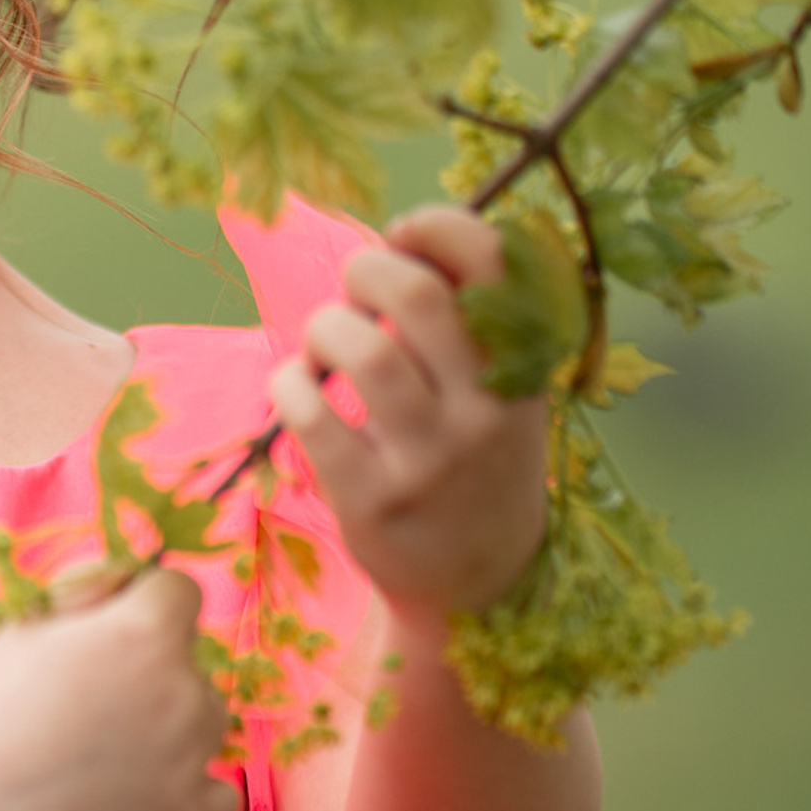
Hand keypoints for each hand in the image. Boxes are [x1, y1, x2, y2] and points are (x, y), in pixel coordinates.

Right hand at [0, 563, 234, 810]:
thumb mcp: (27, 624)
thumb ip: (92, 587)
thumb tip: (134, 580)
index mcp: (145, 633)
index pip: (179, 591)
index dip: (141, 605)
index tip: (107, 633)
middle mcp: (185, 692)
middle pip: (192, 662)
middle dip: (153, 669)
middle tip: (89, 703)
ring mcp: (192, 762)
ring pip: (206, 721)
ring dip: (172, 725)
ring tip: (101, 752)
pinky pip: (217, 792)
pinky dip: (188, 790)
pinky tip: (134, 792)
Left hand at [266, 204, 547, 620]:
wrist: (479, 585)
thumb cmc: (474, 459)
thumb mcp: (500, 392)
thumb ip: (467, 322)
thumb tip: (400, 238)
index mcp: (522, 372)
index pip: (496, 265)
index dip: (439, 226)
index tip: (403, 232)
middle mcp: (485, 413)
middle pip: (416, 294)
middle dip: (366, 269)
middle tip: (354, 291)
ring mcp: (429, 460)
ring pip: (362, 348)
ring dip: (325, 327)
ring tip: (324, 346)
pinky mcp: (372, 500)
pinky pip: (311, 412)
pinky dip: (288, 381)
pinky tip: (296, 386)